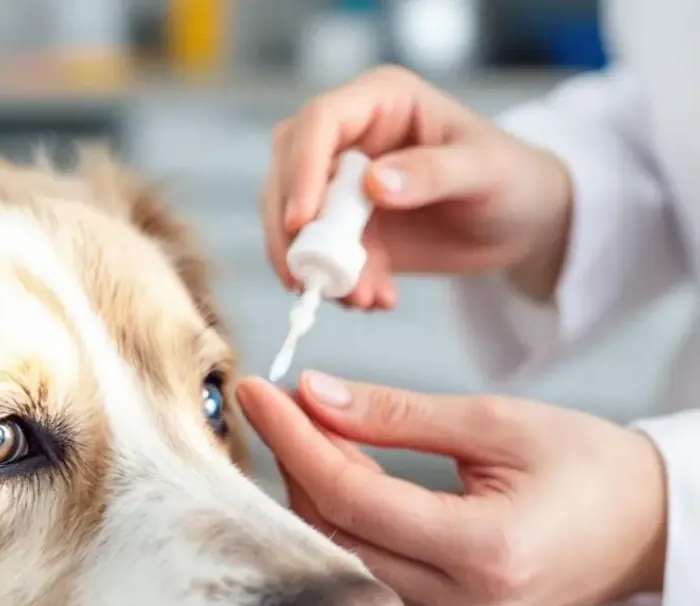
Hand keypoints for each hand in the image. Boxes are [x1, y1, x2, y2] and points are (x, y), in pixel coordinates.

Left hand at [237, 373, 667, 605]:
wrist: (649, 527)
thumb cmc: (594, 470)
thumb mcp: (497, 422)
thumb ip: (396, 415)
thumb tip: (315, 396)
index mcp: (487, 552)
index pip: (351, 496)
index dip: (293, 441)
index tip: (259, 396)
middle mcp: (466, 605)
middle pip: (338, 532)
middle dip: (298, 464)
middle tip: (282, 406)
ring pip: (349, 554)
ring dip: (319, 491)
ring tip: (312, 432)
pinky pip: (375, 568)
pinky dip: (350, 520)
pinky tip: (343, 475)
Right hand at [263, 65, 573, 310]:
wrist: (522, 223)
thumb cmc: (513, 179)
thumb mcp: (485, 172)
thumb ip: (432, 173)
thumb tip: (375, 184)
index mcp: (382, 101)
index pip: (321, 122)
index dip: (302, 169)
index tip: (302, 222)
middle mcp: (352, 137)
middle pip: (288, 171)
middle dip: (289, 228)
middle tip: (305, 276)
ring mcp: (343, 184)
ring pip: (295, 219)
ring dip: (316, 265)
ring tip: (360, 299)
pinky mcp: (347, 228)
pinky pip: (323, 256)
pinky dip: (340, 285)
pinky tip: (377, 299)